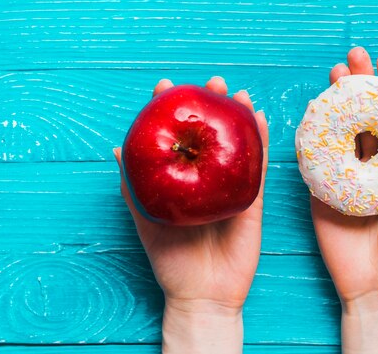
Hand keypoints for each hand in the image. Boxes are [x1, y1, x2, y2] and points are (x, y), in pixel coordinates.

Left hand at [114, 77, 268, 353]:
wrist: (201, 294)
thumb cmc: (171, 259)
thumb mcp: (146, 220)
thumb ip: (134, 188)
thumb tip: (117, 151)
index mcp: (184, 182)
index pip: (179, 138)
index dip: (174, 111)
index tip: (168, 87)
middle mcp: (208, 180)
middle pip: (212, 135)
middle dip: (212, 106)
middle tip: (212, 84)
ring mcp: (231, 189)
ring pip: (238, 146)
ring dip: (239, 118)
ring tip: (237, 94)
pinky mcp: (251, 201)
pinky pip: (258, 168)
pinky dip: (260, 143)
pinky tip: (259, 120)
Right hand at [311, 47, 377, 352]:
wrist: (375, 287)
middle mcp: (372, 164)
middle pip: (364, 116)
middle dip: (359, 84)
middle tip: (352, 57)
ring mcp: (346, 174)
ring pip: (340, 128)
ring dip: (335, 100)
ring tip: (334, 73)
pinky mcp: (322, 188)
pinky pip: (316, 156)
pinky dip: (313, 133)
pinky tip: (313, 110)